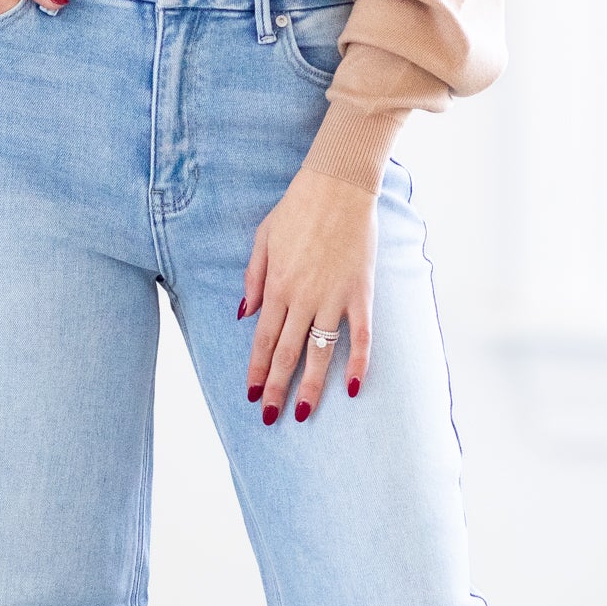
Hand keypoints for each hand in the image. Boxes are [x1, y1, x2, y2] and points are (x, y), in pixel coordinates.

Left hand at [241, 170, 376, 425]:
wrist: (338, 187)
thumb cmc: (297, 208)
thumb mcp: (262, 239)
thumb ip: (253, 278)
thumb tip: (245, 315)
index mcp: (277, 286)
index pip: (263, 340)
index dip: (258, 371)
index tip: (253, 396)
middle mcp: (302, 298)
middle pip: (287, 353)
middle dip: (278, 389)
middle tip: (272, 419)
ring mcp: (333, 297)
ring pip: (320, 352)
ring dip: (312, 385)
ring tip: (306, 413)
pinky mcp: (360, 292)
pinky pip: (361, 335)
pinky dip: (359, 362)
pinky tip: (355, 387)